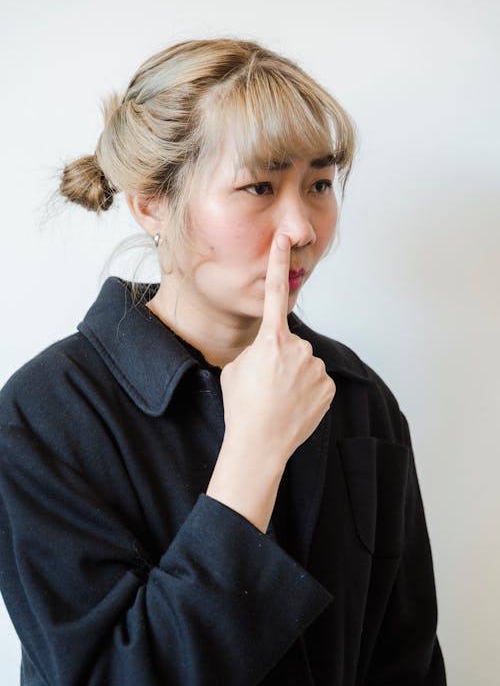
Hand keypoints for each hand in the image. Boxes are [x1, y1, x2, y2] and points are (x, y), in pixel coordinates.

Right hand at [219, 232, 335, 467]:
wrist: (258, 445)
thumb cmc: (240, 407)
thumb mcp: (234, 370)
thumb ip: (255, 350)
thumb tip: (269, 353)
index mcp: (270, 340)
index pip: (273, 294)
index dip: (278, 264)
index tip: (284, 239)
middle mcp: (298, 349)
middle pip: (289, 344)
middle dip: (279, 359)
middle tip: (265, 386)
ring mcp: (316, 369)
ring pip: (305, 364)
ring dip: (294, 377)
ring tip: (278, 400)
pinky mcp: (328, 387)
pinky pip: (317, 381)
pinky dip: (307, 391)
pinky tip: (294, 407)